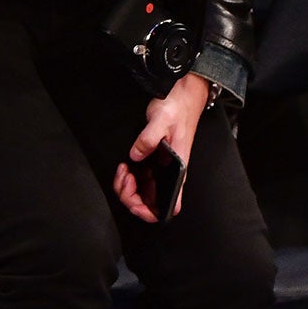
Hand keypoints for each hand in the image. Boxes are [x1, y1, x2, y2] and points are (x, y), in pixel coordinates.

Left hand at [113, 73, 208, 222]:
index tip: (134, 202)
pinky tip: (125, 166)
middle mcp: (171, 175)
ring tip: (122, 171)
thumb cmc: (178, 108)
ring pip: (144, 193)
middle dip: (131, 196)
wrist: (184, 96)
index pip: (171, 206)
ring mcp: (162, 170)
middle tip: (123, 176)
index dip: (151, 212)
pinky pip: (141, 180)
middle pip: (151, 203)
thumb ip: (148, 139)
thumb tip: (135, 155)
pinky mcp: (154, 162)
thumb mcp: (161, 120)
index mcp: (178, 171)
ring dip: (128, 188)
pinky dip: (129, 179)